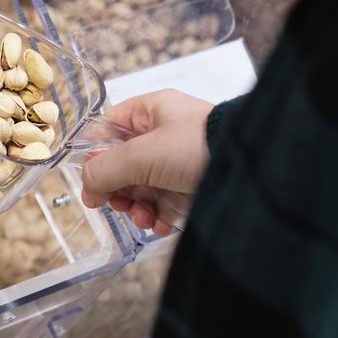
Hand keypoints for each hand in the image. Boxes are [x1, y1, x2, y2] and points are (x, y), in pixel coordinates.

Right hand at [80, 89, 213, 236]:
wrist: (251, 171)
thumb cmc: (196, 146)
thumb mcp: (141, 154)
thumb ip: (105, 169)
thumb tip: (87, 188)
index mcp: (152, 112)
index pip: (110, 128)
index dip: (96, 154)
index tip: (93, 180)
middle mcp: (165, 135)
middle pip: (124, 164)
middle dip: (118, 189)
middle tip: (118, 204)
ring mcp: (180, 162)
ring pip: (142, 187)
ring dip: (136, 207)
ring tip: (142, 218)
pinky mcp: (193, 187)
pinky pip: (164, 204)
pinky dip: (157, 217)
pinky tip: (158, 225)